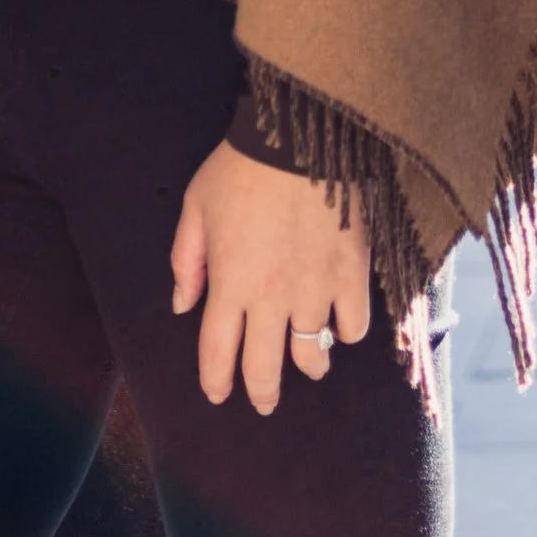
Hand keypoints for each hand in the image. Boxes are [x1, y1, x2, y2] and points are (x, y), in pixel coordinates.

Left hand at [170, 140, 371, 413]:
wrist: (301, 134)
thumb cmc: (242, 166)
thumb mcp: (196, 205)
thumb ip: (187, 259)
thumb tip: (183, 304)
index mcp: (230, 282)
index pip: (218, 353)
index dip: (216, 382)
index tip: (218, 394)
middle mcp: (272, 297)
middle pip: (265, 369)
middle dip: (262, 393)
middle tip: (264, 402)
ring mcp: (315, 289)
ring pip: (313, 355)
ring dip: (309, 366)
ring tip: (311, 364)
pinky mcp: (352, 273)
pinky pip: (354, 325)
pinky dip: (346, 331)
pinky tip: (340, 324)